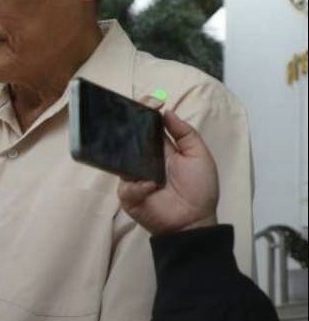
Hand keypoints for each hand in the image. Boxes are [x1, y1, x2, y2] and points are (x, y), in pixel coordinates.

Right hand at [118, 110, 218, 234]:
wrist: (194, 220)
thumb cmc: (200, 188)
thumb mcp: (199, 155)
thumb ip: (185, 133)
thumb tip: (166, 111)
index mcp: (161, 149)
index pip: (148, 127)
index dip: (146, 113)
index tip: (150, 100)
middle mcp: (144, 160)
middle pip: (129, 139)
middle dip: (127, 127)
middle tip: (128, 116)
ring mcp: (134, 177)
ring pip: (121, 160)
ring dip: (127, 156)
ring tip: (137, 154)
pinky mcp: (129, 195)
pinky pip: (126, 186)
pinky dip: (138, 186)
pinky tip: (151, 186)